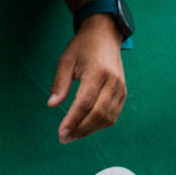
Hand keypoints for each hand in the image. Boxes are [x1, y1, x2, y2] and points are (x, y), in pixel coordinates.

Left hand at [47, 15, 125, 143]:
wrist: (105, 36)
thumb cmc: (82, 47)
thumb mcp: (65, 60)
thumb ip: (59, 83)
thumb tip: (52, 105)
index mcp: (97, 73)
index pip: (84, 103)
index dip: (73, 120)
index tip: (61, 133)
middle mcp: (113, 83)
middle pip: (97, 114)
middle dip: (80, 129)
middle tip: (64, 139)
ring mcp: (121, 89)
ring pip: (108, 118)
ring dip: (90, 130)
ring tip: (73, 136)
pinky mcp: (123, 93)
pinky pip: (113, 114)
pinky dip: (100, 124)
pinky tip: (86, 127)